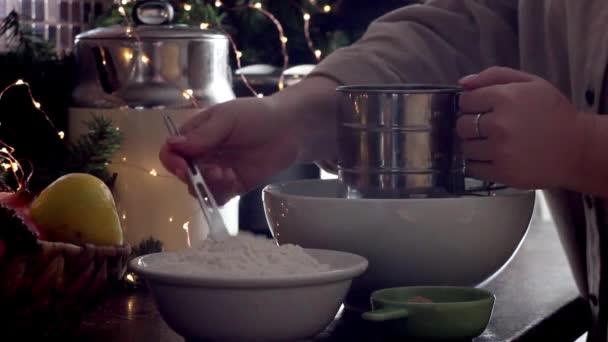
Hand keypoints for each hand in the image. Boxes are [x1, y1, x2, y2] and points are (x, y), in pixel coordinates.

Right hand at [159, 97, 298, 204]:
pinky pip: (217, 198)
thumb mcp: (227, 118)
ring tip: (228, 175)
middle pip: (182, 174)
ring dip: (208, 186)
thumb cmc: (256, 116)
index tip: (183, 166)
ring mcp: (217, 172)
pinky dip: (221, 194)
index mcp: (195, 134)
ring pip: (198, 189)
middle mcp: (202, 155)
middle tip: (215, 170)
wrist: (290, 129)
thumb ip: (201, 135)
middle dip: (194, 176)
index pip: (170, 152)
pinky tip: (234, 181)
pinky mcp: (233, 186)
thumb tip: (171, 145)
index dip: (172, 161)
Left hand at [456, 66, 585, 189]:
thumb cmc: (554, 113)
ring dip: (475, 145)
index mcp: (505, 98)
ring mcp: (499, 150)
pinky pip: (473, 168)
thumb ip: (495, 76)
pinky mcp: (502, 172)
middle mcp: (498, 124)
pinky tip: (494, 157)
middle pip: (461, 125)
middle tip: (488, 127)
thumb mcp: (531, 83)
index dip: (471, 104)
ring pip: (466, 147)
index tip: (482, 109)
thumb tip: (463, 82)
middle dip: (471, 125)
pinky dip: (478, 163)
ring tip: (493, 143)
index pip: (465, 101)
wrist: (577, 148)